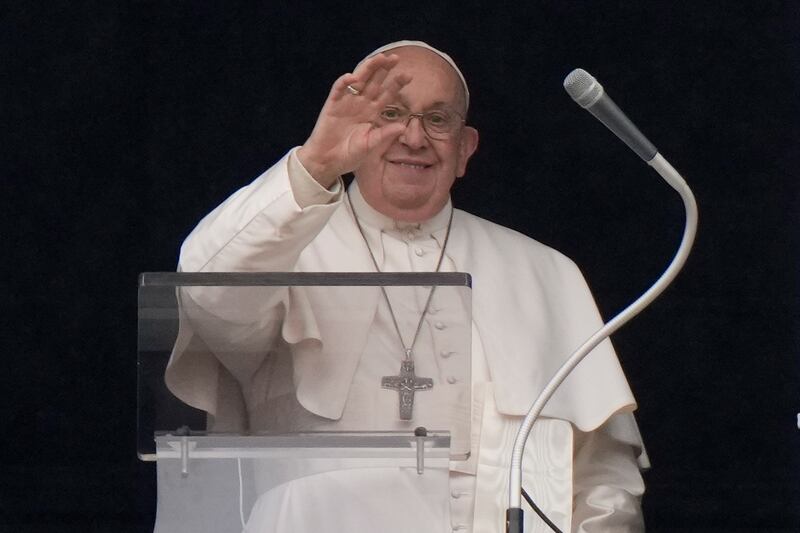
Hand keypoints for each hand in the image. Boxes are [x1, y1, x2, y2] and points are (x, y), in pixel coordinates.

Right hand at [297, 53, 410, 187]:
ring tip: (379, 59)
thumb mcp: (370, 146)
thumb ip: (384, 135)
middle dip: (384, 69)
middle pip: (374, 82)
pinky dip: (344, 82)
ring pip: (358, 80)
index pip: (386, 94)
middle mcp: (361, 104)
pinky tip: (352, 77)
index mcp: (372, 113)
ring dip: (367, 69)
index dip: (396, 84)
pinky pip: (338, 90)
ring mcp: (346, 103)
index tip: (408, 75)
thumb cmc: (349, 155)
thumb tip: (403, 126)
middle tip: (395, 58)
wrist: (327, 162)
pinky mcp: (332, 105)